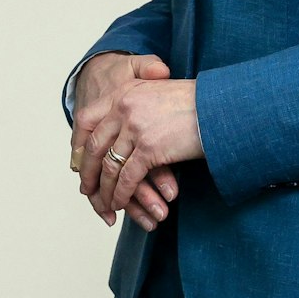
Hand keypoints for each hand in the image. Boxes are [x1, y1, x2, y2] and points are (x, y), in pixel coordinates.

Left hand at [83, 76, 202, 221]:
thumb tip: (119, 128)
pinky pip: (127, 178)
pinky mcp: (150, 148)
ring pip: (109, 166)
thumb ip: (133, 105)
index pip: (87, 120)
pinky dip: (122, 195)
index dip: (79, 144)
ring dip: (105, 190)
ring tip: (105, 203)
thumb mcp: (156, 92)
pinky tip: (121, 205)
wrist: (220, 107)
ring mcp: (135, 128)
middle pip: (93, 145)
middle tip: (86, 189)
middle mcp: (123, 107)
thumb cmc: (194, 103)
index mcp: (122, 92)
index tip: (78, 161)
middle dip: (87, 172)